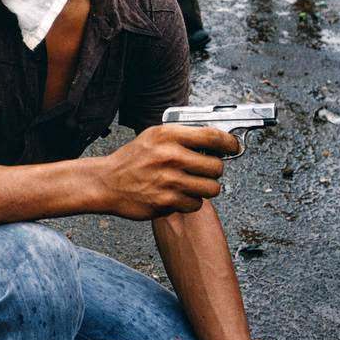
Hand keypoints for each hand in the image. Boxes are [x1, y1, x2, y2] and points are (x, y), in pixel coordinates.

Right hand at [94, 124, 238, 219]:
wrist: (106, 182)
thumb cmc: (132, 160)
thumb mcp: (154, 137)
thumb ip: (182, 137)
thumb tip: (217, 141)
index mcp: (168, 135)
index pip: (213, 136)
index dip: (230, 143)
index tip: (233, 147)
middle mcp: (170, 156)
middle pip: (217, 166)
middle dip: (214, 171)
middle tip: (204, 171)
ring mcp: (169, 180)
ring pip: (211, 188)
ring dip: (205, 188)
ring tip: (192, 184)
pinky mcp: (166, 201)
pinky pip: (196, 204)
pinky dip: (190, 202)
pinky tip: (178, 195)